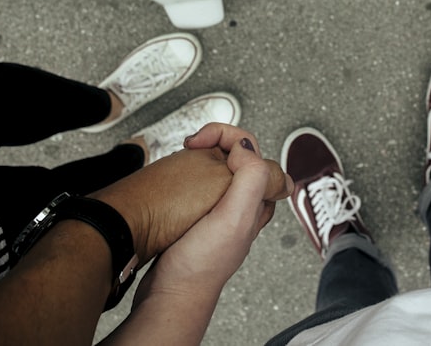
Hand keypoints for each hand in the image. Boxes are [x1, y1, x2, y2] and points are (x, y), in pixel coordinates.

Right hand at [99, 125, 290, 344]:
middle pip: (239, 156)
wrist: (171, 293)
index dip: (229, 136)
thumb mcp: (233, 218)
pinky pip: (203, 183)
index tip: (203, 143)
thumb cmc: (201, 264)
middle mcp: (245, 205)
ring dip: (204, 156)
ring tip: (185, 156)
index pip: (255, 151)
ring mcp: (223, 211)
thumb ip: (250, 179)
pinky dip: (192, 173)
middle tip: (191, 144)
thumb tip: (245, 148)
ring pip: (221, 169)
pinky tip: (179, 179)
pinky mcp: (202, 218)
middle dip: (216, 141)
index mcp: (259, 201)